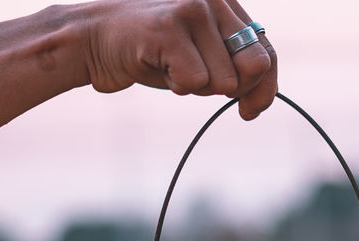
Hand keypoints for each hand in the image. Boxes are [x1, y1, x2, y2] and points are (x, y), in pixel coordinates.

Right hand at [76, 0, 277, 119]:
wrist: (92, 39)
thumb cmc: (150, 52)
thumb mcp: (200, 54)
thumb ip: (231, 64)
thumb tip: (261, 97)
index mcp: (225, 3)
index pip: (266, 51)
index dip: (265, 87)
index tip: (250, 111)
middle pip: (254, 68)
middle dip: (230, 89)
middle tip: (195, 82)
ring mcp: (193, 8)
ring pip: (224, 81)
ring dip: (195, 87)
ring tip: (168, 65)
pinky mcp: (170, 27)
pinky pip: (195, 83)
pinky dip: (176, 86)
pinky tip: (156, 65)